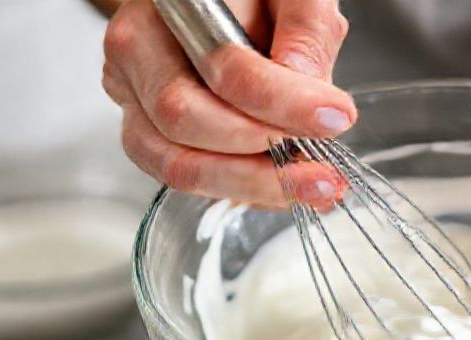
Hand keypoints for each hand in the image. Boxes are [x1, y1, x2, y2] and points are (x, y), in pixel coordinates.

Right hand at [102, 0, 353, 208]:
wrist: (227, 3)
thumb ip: (306, 29)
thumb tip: (307, 85)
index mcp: (172, 5)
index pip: (222, 65)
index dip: (283, 100)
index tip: (335, 117)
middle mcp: (138, 52)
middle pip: (185, 120)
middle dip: (262, 155)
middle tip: (323, 168)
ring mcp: (134, 98)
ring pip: (176, 163)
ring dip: (251, 185)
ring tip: (312, 188)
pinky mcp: (147, 134)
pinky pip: (183, 178)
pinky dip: (238, 190)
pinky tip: (283, 189)